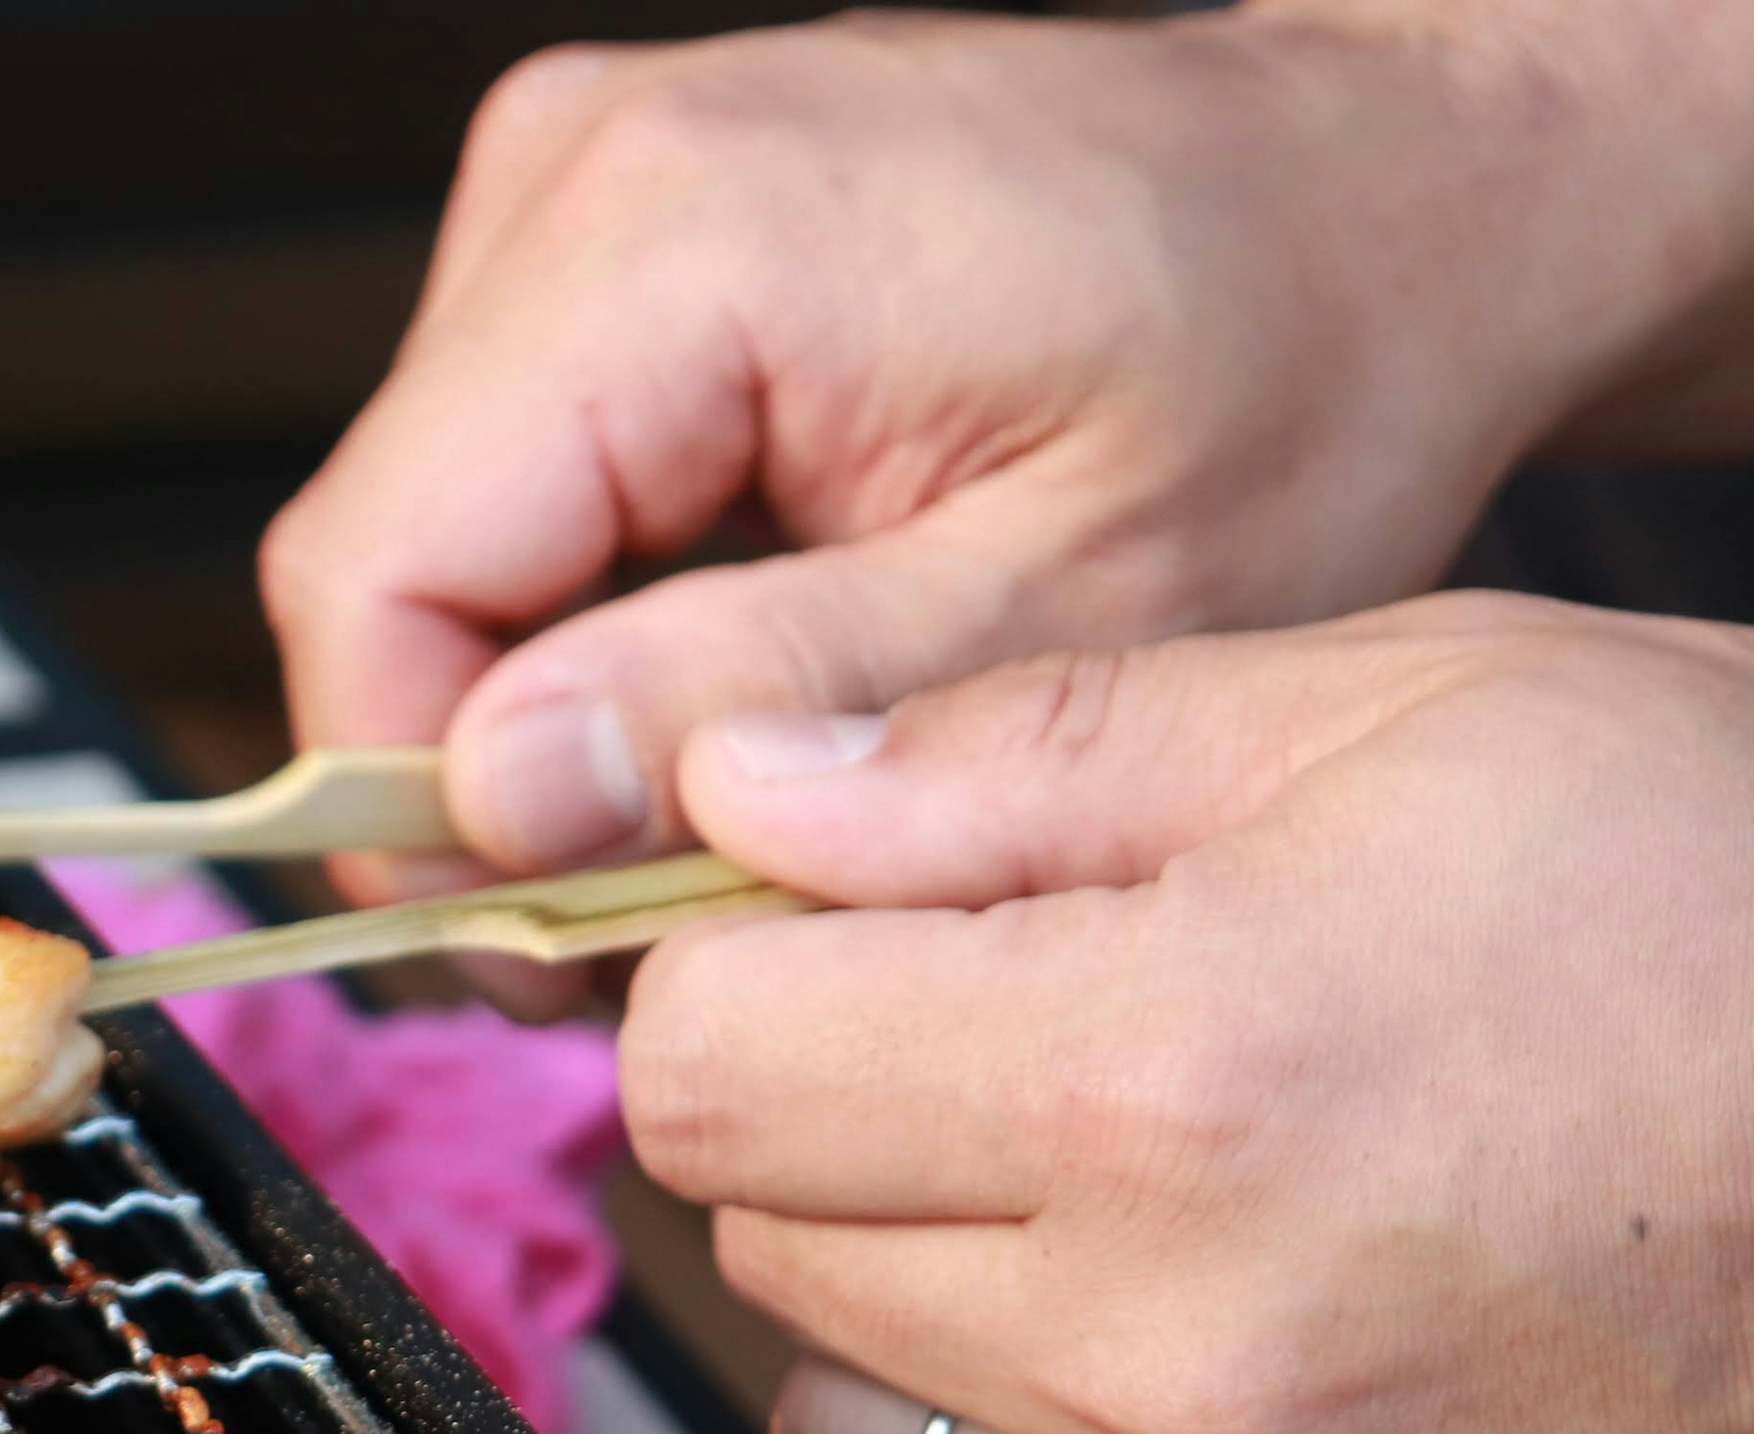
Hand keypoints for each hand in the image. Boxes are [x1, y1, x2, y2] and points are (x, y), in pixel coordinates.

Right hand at [261, 4, 1753, 1012]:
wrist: (1378, 201)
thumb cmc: (1286, 371)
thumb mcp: (1064, 605)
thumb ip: (763, 700)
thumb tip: (497, 801)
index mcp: (676, 240)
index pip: (375, 576)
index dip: (415, 807)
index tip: (551, 945)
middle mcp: (587, 169)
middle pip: (379, 558)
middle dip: (490, 773)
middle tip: (662, 911)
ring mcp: (579, 174)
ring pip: (423, 532)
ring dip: (542, 698)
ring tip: (732, 782)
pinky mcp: (599, 217)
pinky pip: (497, 469)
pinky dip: (583, 603)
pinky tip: (731, 654)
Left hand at [620, 592, 1753, 1433]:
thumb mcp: (1410, 708)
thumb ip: (1008, 757)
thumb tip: (737, 792)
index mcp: (1165, 1088)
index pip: (696, 1071)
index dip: (743, 969)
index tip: (833, 928)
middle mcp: (1181, 1367)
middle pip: (761, 1240)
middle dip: (845, 1116)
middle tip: (1038, 1025)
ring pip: (853, 1423)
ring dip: (922, 1297)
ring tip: (1139, 1185)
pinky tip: (1219, 1333)